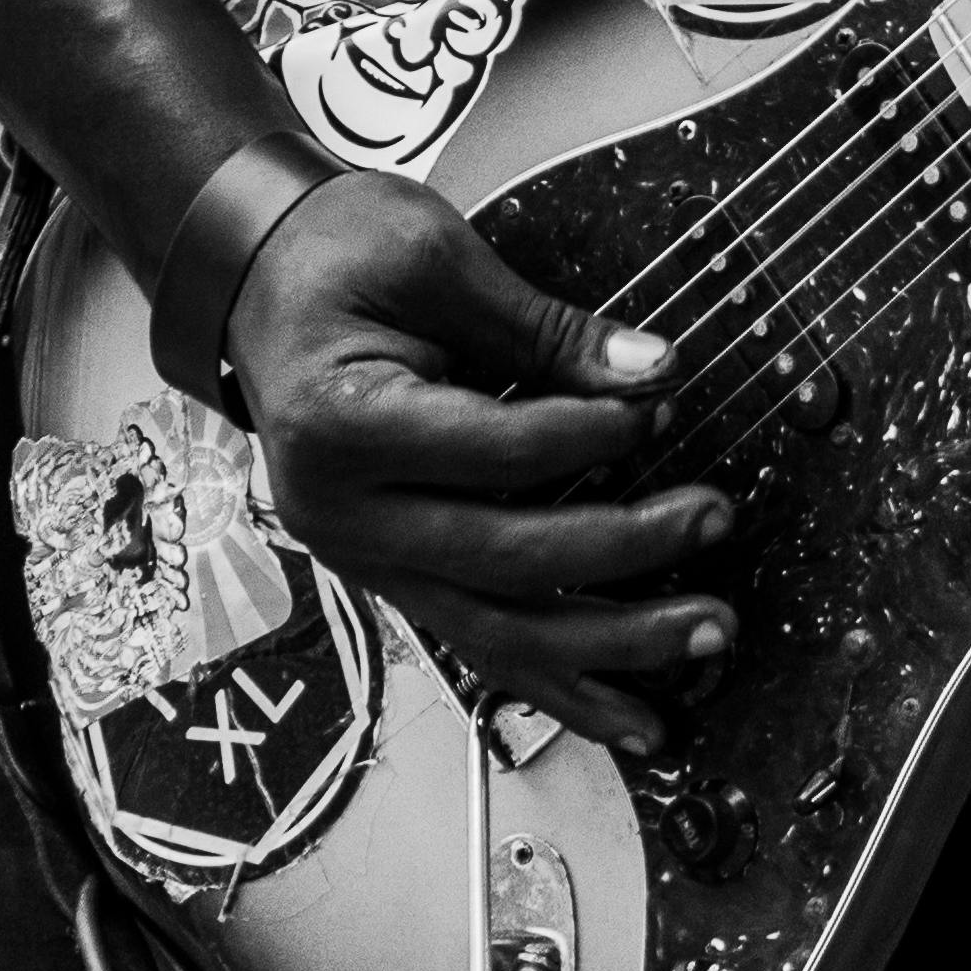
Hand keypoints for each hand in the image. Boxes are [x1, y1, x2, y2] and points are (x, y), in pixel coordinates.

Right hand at [223, 171, 730, 765]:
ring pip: (498, 631)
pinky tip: (632, 716)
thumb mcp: (436, 259)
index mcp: (339, 427)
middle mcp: (342, 515)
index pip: (492, 451)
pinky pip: (482, 641)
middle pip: (503, 560)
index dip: (589, 430)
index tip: (663, 399)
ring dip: (611, 644)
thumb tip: (652, 370)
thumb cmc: (336, 254)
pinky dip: (562, 685)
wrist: (256, 282)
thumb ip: (544, 328)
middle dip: (624, 548)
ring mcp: (364, 558)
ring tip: (707, 635)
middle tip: (713, 517)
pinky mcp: (393, 573)